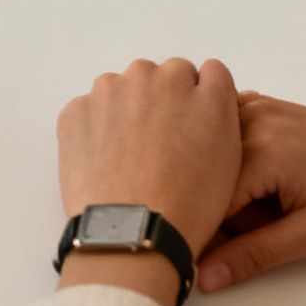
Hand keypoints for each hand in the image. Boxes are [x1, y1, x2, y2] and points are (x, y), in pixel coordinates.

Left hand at [58, 59, 241, 252]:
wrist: (132, 231)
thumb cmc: (189, 202)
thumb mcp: (228, 156)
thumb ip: (218, 109)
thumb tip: (201, 90)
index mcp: (203, 90)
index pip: (206, 74)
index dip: (199, 100)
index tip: (191, 127)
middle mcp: (158, 78)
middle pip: (161, 76)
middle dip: (162, 101)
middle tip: (159, 146)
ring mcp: (112, 90)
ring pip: (123, 88)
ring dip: (127, 109)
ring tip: (130, 157)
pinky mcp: (77, 109)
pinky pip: (90, 108)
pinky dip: (96, 127)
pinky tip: (105, 161)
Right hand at [197, 95, 305, 293]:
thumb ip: (252, 255)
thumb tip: (205, 276)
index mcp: (258, 150)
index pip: (207, 203)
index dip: (217, 236)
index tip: (235, 251)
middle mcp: (250, 119)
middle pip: (209, 179)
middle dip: (233, 209)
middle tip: (278, 218)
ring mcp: (256, 106)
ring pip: (215, 159)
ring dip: (233, 183)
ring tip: (280, 195)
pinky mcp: (263, 105)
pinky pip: (229, 136)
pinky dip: (237, 158)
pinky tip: (270, 172)